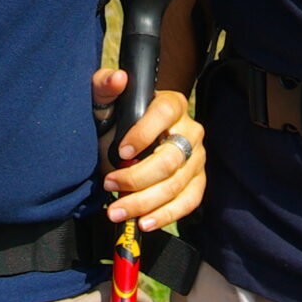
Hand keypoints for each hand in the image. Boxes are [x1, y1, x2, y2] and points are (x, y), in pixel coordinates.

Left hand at [92, 69, 204, 230]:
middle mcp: (190, 130)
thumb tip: (118, 78)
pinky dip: (166, 216)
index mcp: (171, 104)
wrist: (124, 145)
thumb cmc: (116, 121)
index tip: (121, 150)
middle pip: (170, 158)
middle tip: (109, 184)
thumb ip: (104, 86)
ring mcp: (197, 159)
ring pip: (176, 184)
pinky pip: (189, 202)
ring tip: (117, 211)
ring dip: (144, 202)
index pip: (164, 114)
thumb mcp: (104, 102)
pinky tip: (145, 222)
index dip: (144, 133)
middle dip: (137, 177)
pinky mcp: (197, 182)